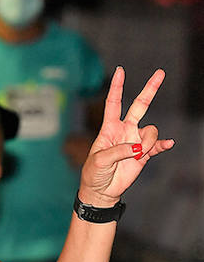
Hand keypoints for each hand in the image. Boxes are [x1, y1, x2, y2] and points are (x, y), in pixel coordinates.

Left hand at [79, 67, 173, 203]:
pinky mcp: (145, 154)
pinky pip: (158, 145)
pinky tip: (168, 145)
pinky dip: (163, 144)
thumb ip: (118, 151)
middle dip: (150, 89)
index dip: (117, 87)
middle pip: (140, 105)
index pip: (113, 103)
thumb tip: (137, 147)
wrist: (101, 191)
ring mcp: (136, 141)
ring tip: (136, 156)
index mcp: (109, 128)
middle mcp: (125, 131)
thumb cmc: (94, 174)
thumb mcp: (99, 161)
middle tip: (160, 72)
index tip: (120, 70)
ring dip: (146, 143)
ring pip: (151, 131)